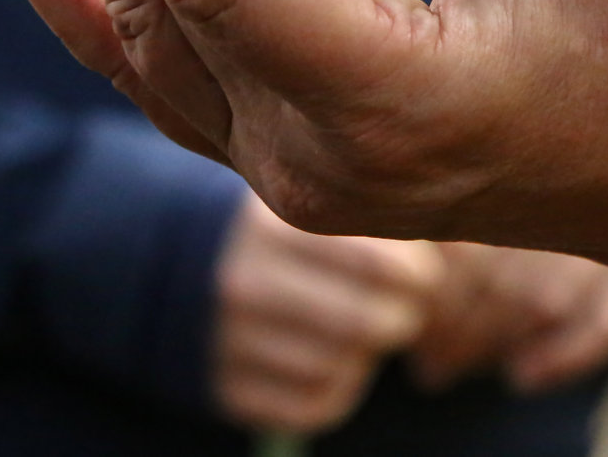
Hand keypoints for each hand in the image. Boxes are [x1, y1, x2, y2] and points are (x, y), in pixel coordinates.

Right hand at [212, 194, 442, 434]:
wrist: (165, 268)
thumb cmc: (268, 231)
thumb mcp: (299, 201)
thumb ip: (363, 218)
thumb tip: (442, 253)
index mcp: (268, 226)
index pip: (378, 264)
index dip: (418, 278)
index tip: (420, 276)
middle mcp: (242, 283)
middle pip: (366, 322)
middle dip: (401, 319)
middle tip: (401, 308)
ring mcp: (230, 342)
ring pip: (342, 367)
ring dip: (366, 354)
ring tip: (356, 328)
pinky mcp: (228, 390)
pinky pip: (314, 405)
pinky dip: (337, 388)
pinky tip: (331, 358)